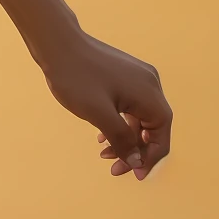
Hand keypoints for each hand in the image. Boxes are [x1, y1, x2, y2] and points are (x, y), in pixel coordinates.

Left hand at [37, 30, 172, 180]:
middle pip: (152, 128)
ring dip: (125, 138)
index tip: (133, 175)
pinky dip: (119, 122)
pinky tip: (102, 134)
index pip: (161, 136)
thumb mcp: (99, 115)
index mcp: (150, 94)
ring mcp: (138, 78)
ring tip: (103, 153)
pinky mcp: (125, 75)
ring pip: (139, 118)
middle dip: (135, 150)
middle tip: (113, 167)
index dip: (149, 159)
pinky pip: (130, 106)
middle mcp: (150, 85)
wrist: (57, 43)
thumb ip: (121, 140)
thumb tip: (137, 162)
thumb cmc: (76, 78)